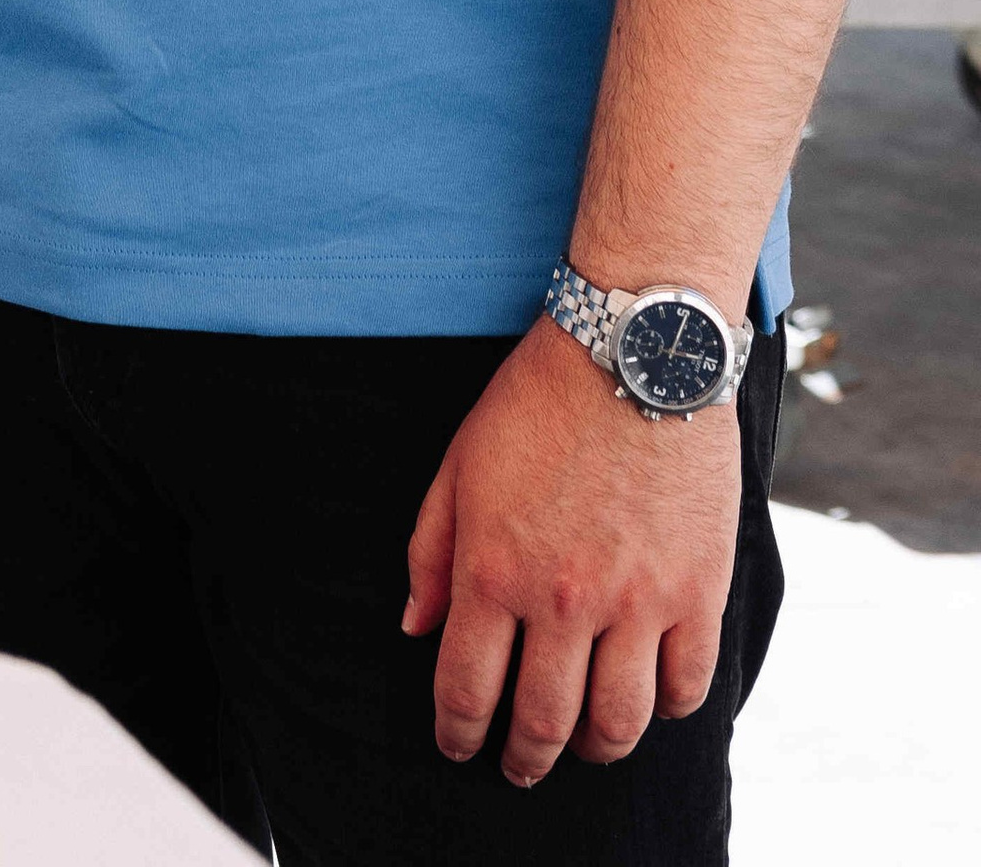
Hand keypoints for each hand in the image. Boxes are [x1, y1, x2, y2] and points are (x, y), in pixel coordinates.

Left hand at [404, 316, 739, 785]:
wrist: (632, 349)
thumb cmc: (538, 401)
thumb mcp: (460, 464)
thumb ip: (431, 551)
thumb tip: (417, 628)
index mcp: (494, 569)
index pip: (467, 688)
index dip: (458, 732)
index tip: (459, 745)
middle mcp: (563, 599)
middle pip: (543, 722)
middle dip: (523, 759)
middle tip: (519, 766)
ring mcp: (638, 601)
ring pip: (618, 724)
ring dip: (595, 749)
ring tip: (584, 746)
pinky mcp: (699, 591)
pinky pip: (686, 687)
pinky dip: (665, 708)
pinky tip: (648, 698)